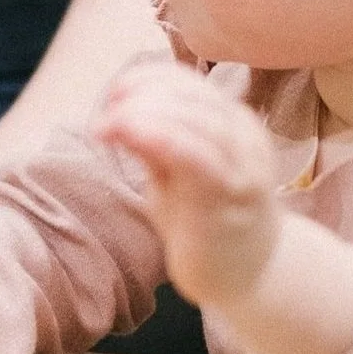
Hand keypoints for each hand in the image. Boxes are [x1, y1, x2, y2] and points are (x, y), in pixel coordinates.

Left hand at [93, 63, 282, 308]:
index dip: (147, 79)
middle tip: (105, 112)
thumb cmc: (205, 219)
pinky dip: (162, 138)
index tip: (112, 94)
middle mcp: (245, 138)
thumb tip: (114, 110)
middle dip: (142, 96)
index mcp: (233, 123)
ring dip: (145, 115)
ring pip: (198, 121)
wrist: (247, 275)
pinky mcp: (233, 199)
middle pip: (193, 96)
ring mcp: (244, 167)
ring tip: (107, 125)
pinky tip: (131, 136)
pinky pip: (200, 158)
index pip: (190, 83)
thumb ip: (152, 142)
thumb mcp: (173, 173)